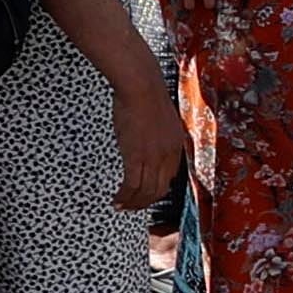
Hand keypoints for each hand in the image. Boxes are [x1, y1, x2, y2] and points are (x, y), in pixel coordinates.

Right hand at [109, 81, 186, 212]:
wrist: (141, 85)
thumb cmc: (146, 93)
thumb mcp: (160, 117)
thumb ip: (158, 132)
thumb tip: (147, 138)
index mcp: (176, 144)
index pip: (171, 176)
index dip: (158, 188)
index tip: (148, 192)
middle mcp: (168, 154)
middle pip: (160, 189)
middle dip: (146, 201)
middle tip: (134, 206)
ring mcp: (153, 157)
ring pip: (146, 191)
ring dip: (133, 203)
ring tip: (122, 206)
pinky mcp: (136, 157)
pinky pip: (132, 185)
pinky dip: (124, 197)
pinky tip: (117, 200)